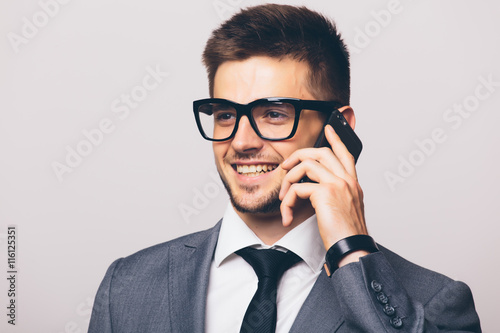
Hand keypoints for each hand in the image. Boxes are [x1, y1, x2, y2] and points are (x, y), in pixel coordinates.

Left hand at [279, 124, 368, 260]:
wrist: (351, 249)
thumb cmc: (346, 236)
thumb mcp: (345, 211)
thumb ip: (335, 197)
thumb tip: (315, 192)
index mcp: (353, 184)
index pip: (345, 154)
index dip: (336, 139)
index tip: (328, 128)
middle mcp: (347, 180)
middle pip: (321, 152)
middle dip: (298, 155)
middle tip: (285, 166)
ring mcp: (338, 184)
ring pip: (306, 165)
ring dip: (288, 181)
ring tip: (284, 198)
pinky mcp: (325, 192)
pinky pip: (298, 188)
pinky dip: (288, 201)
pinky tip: (288, 215)